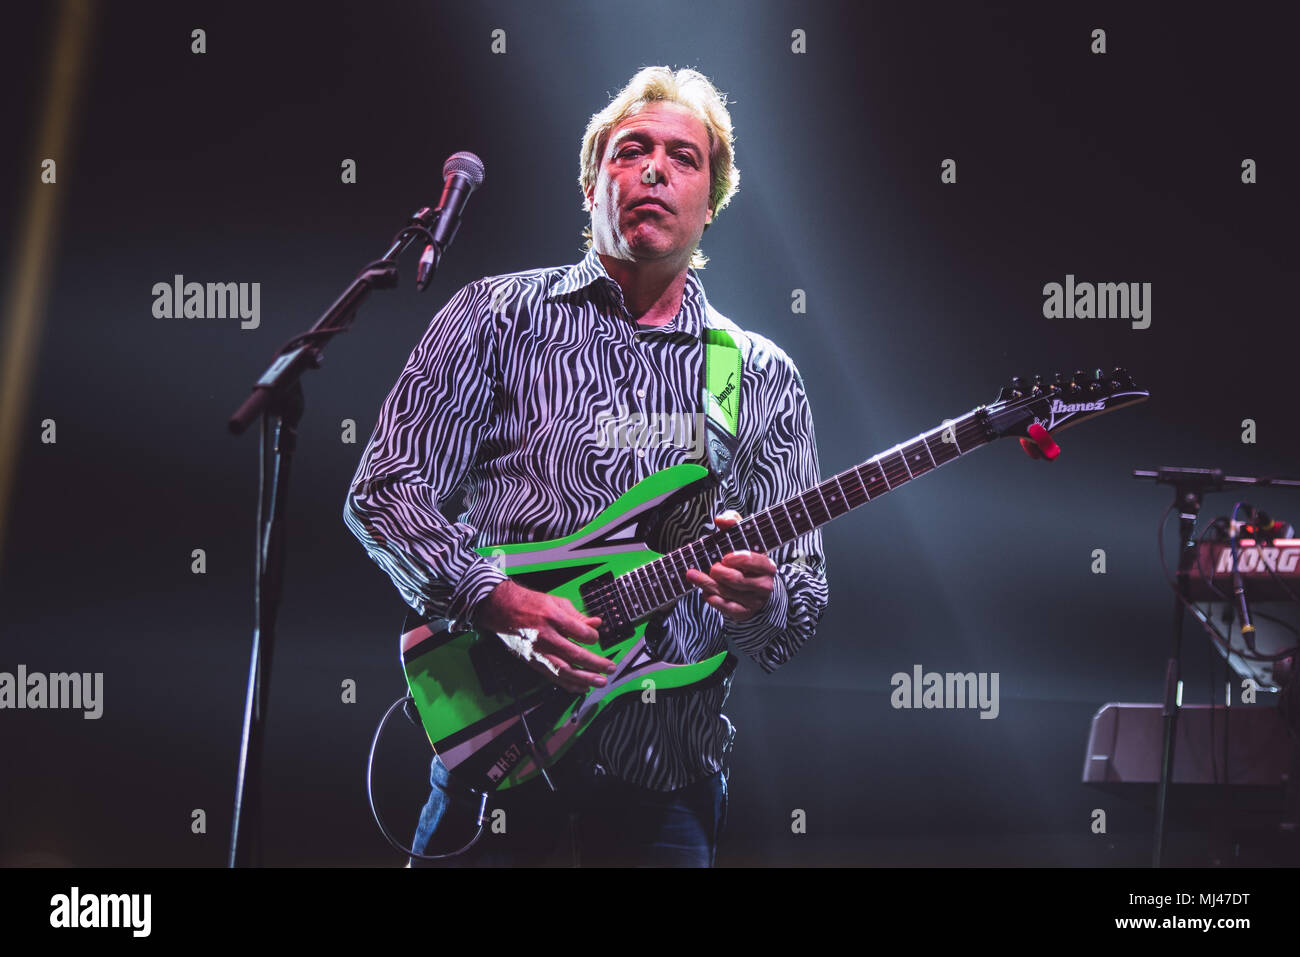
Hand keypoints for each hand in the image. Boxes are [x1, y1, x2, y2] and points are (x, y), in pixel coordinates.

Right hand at [471, 580, 615, 692]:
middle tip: (610, 668)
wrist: (502, 610)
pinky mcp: (533, 661)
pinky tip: (582, 687)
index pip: (580, 632)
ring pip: (564, 670)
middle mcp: (545, 636)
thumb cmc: (530, 604)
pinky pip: (553, 676)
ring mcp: (538, 651)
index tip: (597, 638)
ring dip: (584, 678)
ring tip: (600, 682)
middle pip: (574, 654)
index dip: (593, 637)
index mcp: (552, 617)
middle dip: (595, 664)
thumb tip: (596, 623)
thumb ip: (577, 615)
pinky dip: (569, 684)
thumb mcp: (555, 602)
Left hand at [683, 510, 777, 621]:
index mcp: (767, 565)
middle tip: (711, 567)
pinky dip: (712, 599)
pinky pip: (725, 608)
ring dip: (707, 584)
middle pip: (737, 580)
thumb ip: (733, 523)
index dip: (740, 559)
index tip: (725, 557)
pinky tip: (704, 592)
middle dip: (719, 573)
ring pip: (727, 594)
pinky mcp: (744, 612)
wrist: (755, 588)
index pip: (756, 562)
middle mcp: (764, 585)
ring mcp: (754, 601)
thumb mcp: (743, 538)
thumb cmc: (745, 559)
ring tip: (693, 575)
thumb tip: (720, 520)